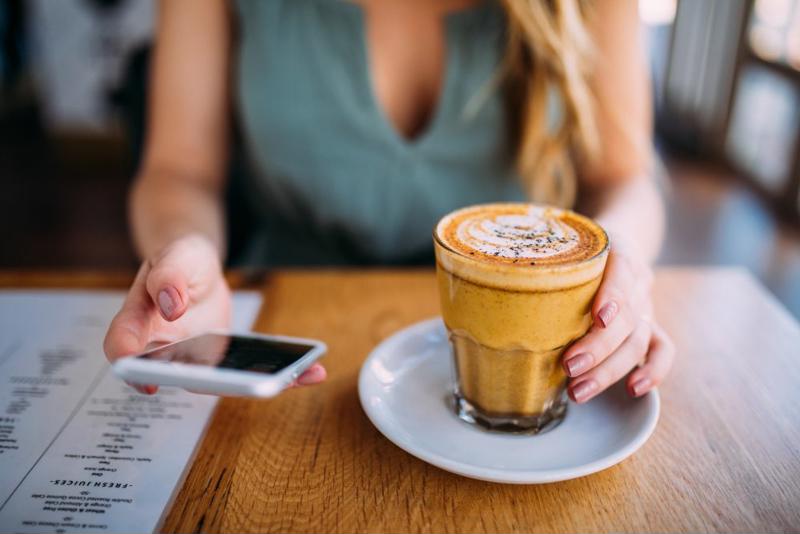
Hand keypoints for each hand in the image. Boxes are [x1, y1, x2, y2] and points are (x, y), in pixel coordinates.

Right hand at [103, 234, 325, 393]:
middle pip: (180, 378)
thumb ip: (169, 277)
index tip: (150, 382)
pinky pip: (244, 375)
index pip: (124, 349)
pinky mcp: (220, 363)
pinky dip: (281, 377)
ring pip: (220, 383)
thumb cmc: (179, 259)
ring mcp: (193, 361)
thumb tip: (170, 305)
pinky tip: (313, 372)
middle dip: (216, 386)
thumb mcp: (175, 256)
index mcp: (139, 321)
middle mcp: (163, 351)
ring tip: (304, 375)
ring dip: (262, 385)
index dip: (132, 369)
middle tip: (250, 384)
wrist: (195, 266)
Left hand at [561, 239, 673, 402]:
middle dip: (598, 347)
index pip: (622, 275)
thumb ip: (545, 261)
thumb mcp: (566, 245)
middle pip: (627, 318)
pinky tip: (633, 390)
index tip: (597, 318)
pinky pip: (663, 350)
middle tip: (568, 367)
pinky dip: (653, 372)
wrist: (620, 242)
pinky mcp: (651, 327)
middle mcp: (636, 283)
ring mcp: (646, 307)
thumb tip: (494, 279)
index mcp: (618, 254)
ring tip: (578, 391)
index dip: (613, 297)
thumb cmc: (579, 249)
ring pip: (639, 341)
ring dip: (609, 370)